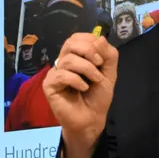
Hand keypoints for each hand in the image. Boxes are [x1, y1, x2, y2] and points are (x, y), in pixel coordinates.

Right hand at [42, 33, 118, 157]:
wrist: (92, 119)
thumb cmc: (98, 97)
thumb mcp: (109, 73)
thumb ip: (108, 55)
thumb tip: (99, 38)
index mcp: (76, 56)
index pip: (77, 38)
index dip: (90, 41)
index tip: (102, 56)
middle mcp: (64, 62)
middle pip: (70, 43)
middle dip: (88, 50)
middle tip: (99, 64)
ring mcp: (55, 73)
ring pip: (68, 59)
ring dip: (87, 68)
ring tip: (95, 80)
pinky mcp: (49, 85)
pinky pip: (61, 75)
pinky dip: (76, 80)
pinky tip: (84, 88)